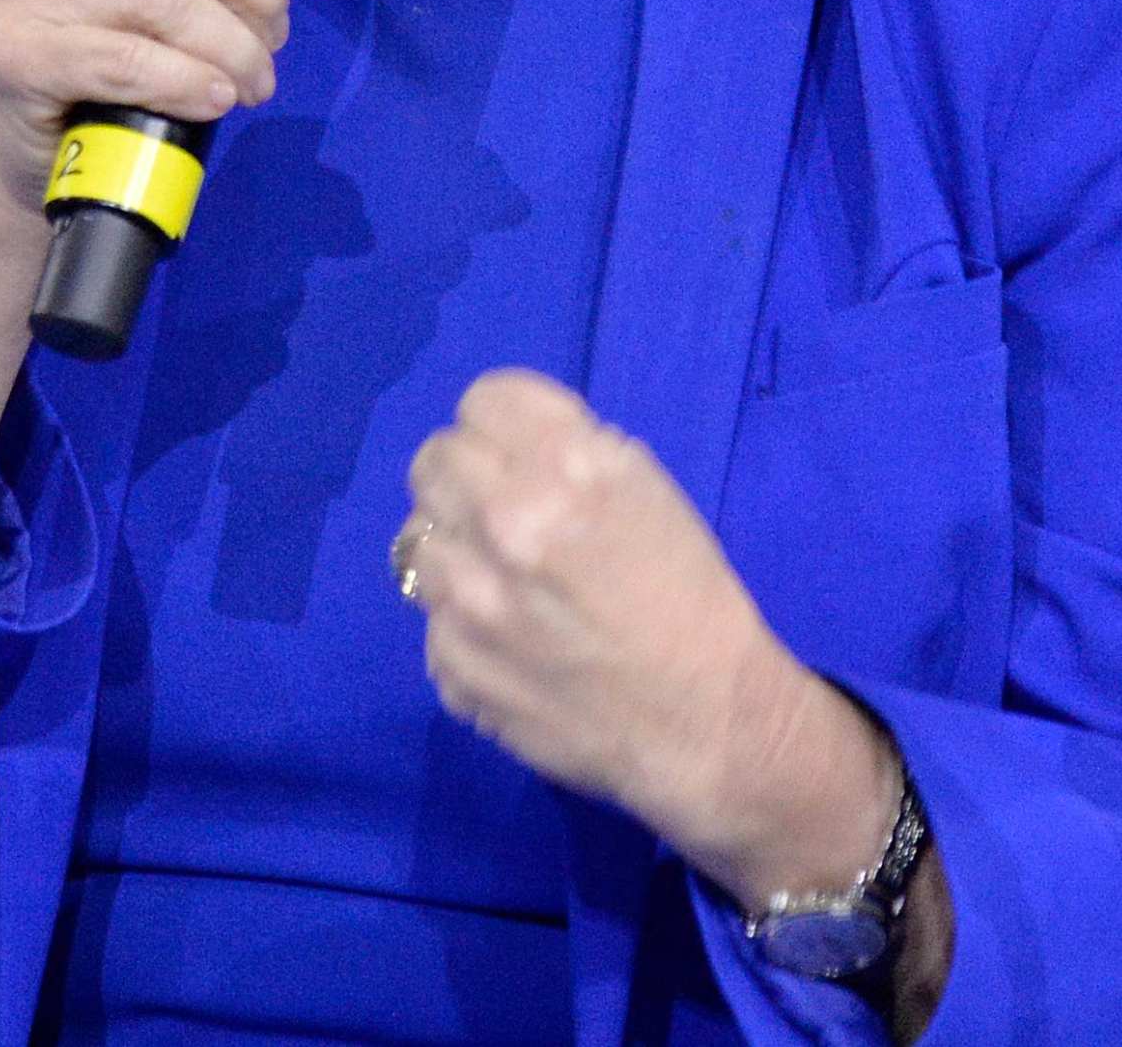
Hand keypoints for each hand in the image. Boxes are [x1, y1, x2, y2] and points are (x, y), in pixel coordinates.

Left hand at [399, 370, 897, 909]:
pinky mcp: (452, 666)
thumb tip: (507, 445)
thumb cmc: (688, 596)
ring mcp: (468, 601)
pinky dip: (463, 627)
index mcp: (564, 469)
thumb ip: (570, 452)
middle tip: (503, 513)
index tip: (521, 454)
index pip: (480, 402)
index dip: (504, 426)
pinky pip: (431, 619)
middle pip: (434, 461)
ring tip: (507, 583)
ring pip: (417, 540)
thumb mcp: (647, 490)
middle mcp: (504, 524)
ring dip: (457, 553)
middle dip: (468, 478)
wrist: (704, 720)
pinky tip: (512, 643)